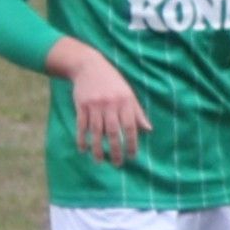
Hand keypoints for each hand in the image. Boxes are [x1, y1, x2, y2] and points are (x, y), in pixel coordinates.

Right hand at [61, 50, 150, 164]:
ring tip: (100, 161)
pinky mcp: (81, 105)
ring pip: (96, 131)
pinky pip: (81, 125)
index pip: (130, 126)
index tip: (132, 156)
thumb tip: (148, 130)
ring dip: (97, 148)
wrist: (89, 66)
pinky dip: (82, 138)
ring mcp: (94, 104)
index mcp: (125, 101)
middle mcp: (110, 104)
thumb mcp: (128, 94)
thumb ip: (137, 112)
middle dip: (115, 149)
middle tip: (118, 164)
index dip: (131, 142)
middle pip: (113, 131)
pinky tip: (83, 149)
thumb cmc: (113, 82)